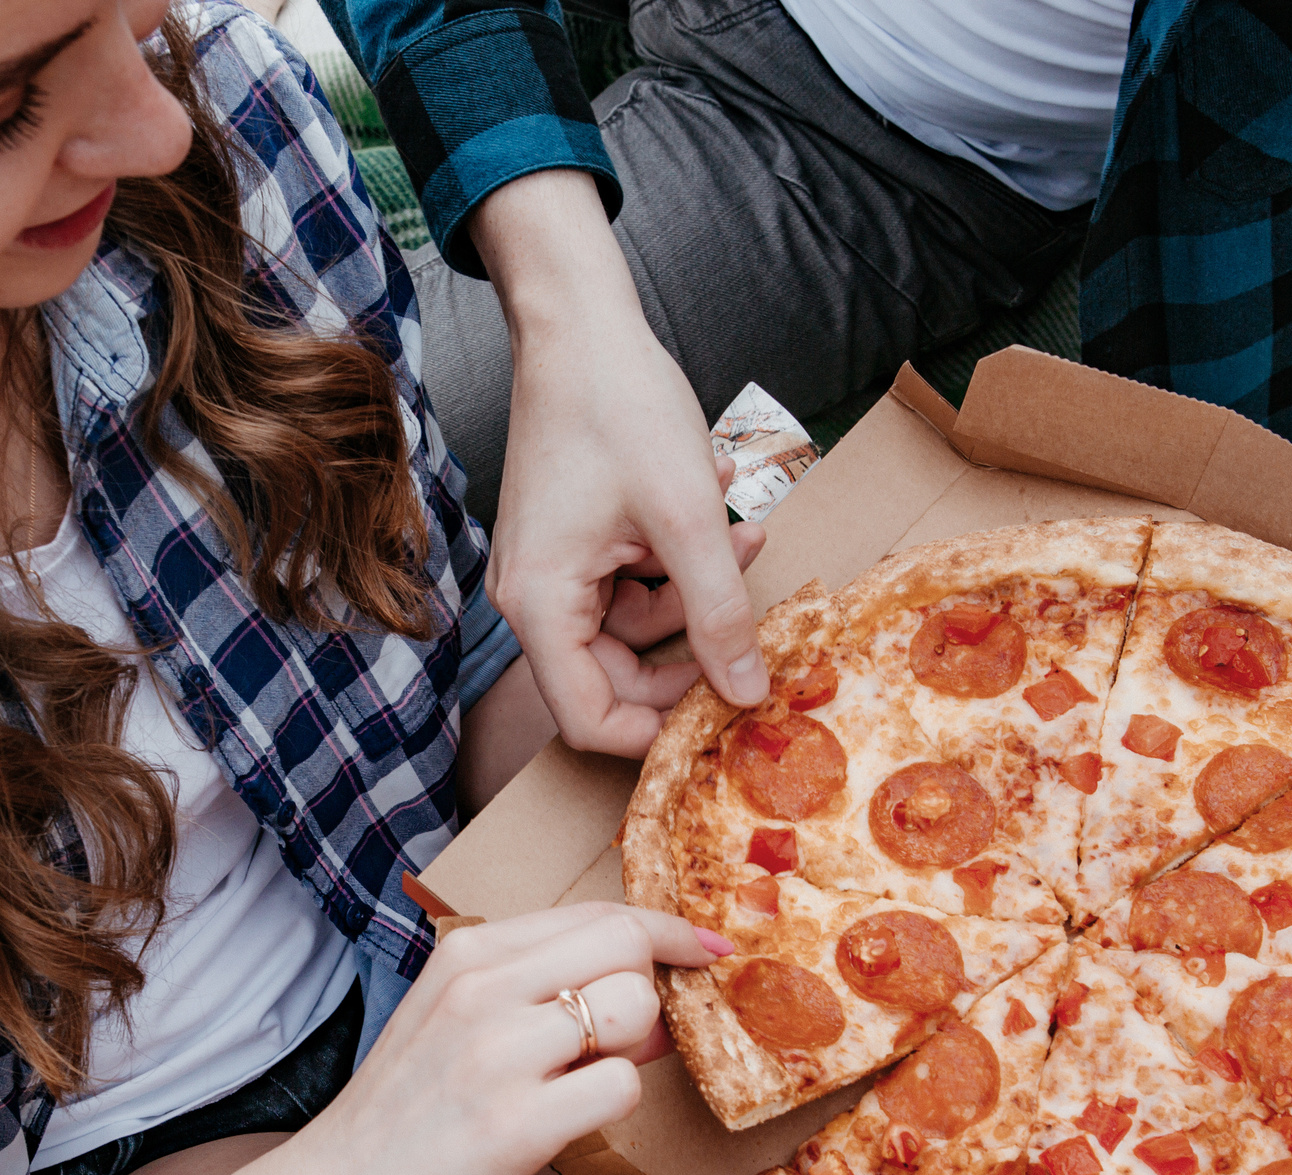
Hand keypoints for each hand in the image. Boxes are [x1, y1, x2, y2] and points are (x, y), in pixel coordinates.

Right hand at [275, 903, 727, 1174]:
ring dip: (629, 1052)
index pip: (599, 913)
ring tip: (578, 1085)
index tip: (706, 947)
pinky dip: (610, 1107)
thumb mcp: (450, 1019)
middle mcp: (481, 990)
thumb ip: (533, 990)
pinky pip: (620, 1088)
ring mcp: (496, 1055)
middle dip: (647, 993)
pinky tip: (562, 1124)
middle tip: (617, 1042)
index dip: (668, 930)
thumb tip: (646, 991)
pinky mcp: (515, 1126)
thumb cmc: (403, 1111)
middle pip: (627, 947)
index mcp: (467, 954)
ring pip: (633, 1011)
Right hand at [471, 172, 769, 758]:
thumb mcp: (686, 520)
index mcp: (542, 605)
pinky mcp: (574, 542)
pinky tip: (715, 503)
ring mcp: (553, 569)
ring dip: (698, 592)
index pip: (590, 719)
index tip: (723, 716)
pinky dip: (678, 557)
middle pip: (616, 677)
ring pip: (635, 624)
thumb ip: (719, 615)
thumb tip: (746, 693)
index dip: (656, 731)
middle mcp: (535, 597)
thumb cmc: (617, 407)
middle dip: (692, 649)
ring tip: (745, 536)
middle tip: (755, 632)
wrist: (581, 326)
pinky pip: (632, 580)